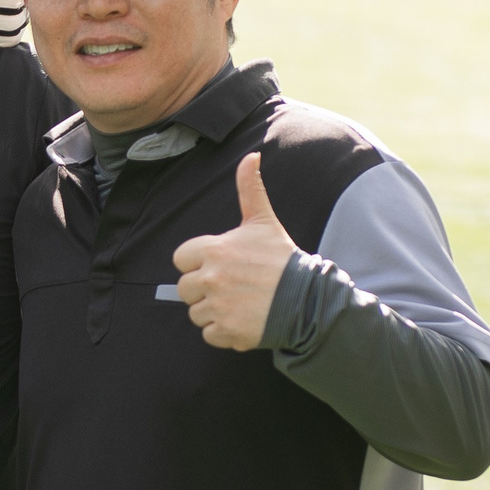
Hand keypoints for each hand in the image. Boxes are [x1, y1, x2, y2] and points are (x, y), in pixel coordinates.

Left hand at [171, 154, 296, 349]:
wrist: (308, 299)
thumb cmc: (282, 259)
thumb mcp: (263, 222)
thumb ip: (250, 189)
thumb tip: (251, 155)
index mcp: (214, 250)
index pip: (181, 259)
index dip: (197, 263)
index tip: (220, 265)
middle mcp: (211, 278)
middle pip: (184, 288)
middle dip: (203, 289)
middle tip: (232, 286)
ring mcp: (217, 306)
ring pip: (195, 313)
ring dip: (213, 311)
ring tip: (240, 302)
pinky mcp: (226, 330)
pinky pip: (208, 334)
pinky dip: (223, 331)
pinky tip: (244, 319)